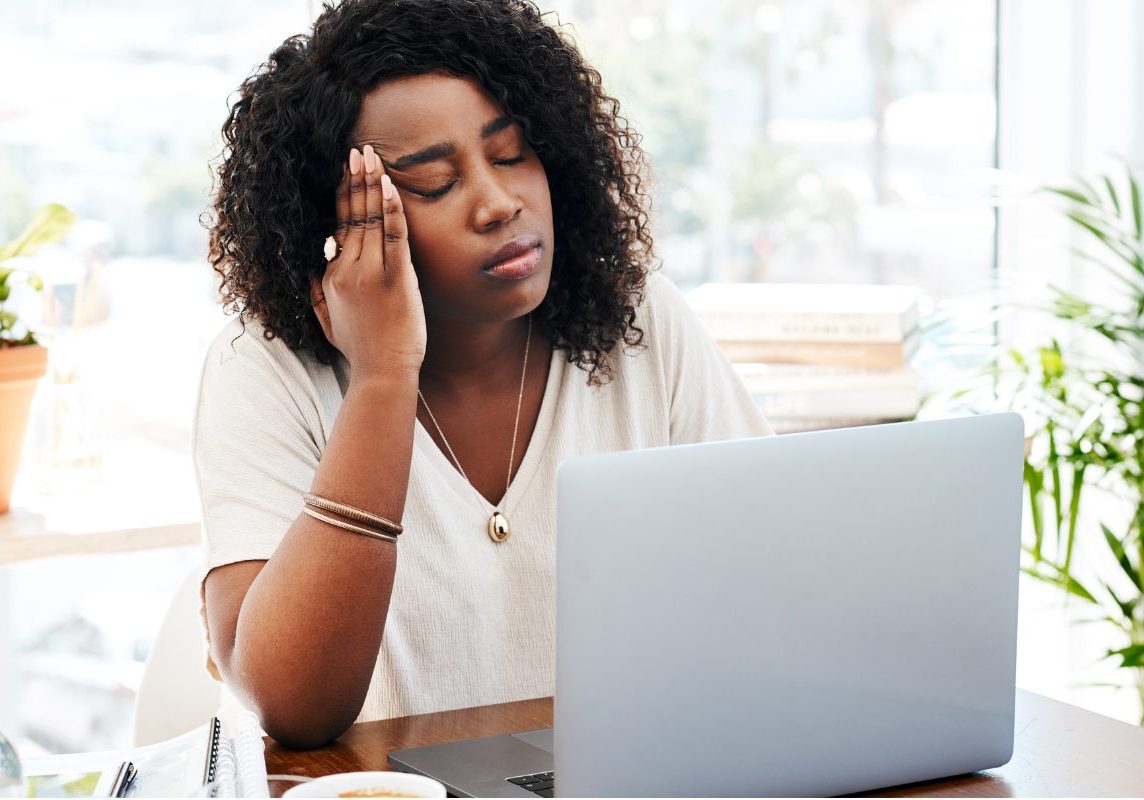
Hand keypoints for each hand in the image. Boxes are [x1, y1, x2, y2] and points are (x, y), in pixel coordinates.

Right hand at [310, 145, 425, 380]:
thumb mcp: (327, 320)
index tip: (344, 172)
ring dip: (370, 183)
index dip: (342, 197)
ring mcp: (371, 273)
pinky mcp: (395, 278)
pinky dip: (391, 208)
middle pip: (351, 215)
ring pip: (369, 218)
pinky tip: (389, 185)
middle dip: (354, 179)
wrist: (382, 373)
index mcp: (332, 276)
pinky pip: (392, 235)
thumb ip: (315, 292)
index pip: (338, 226)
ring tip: (369, 155)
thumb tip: (308, 269)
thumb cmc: (361, 350)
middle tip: (356, 150)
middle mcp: (347, 269)